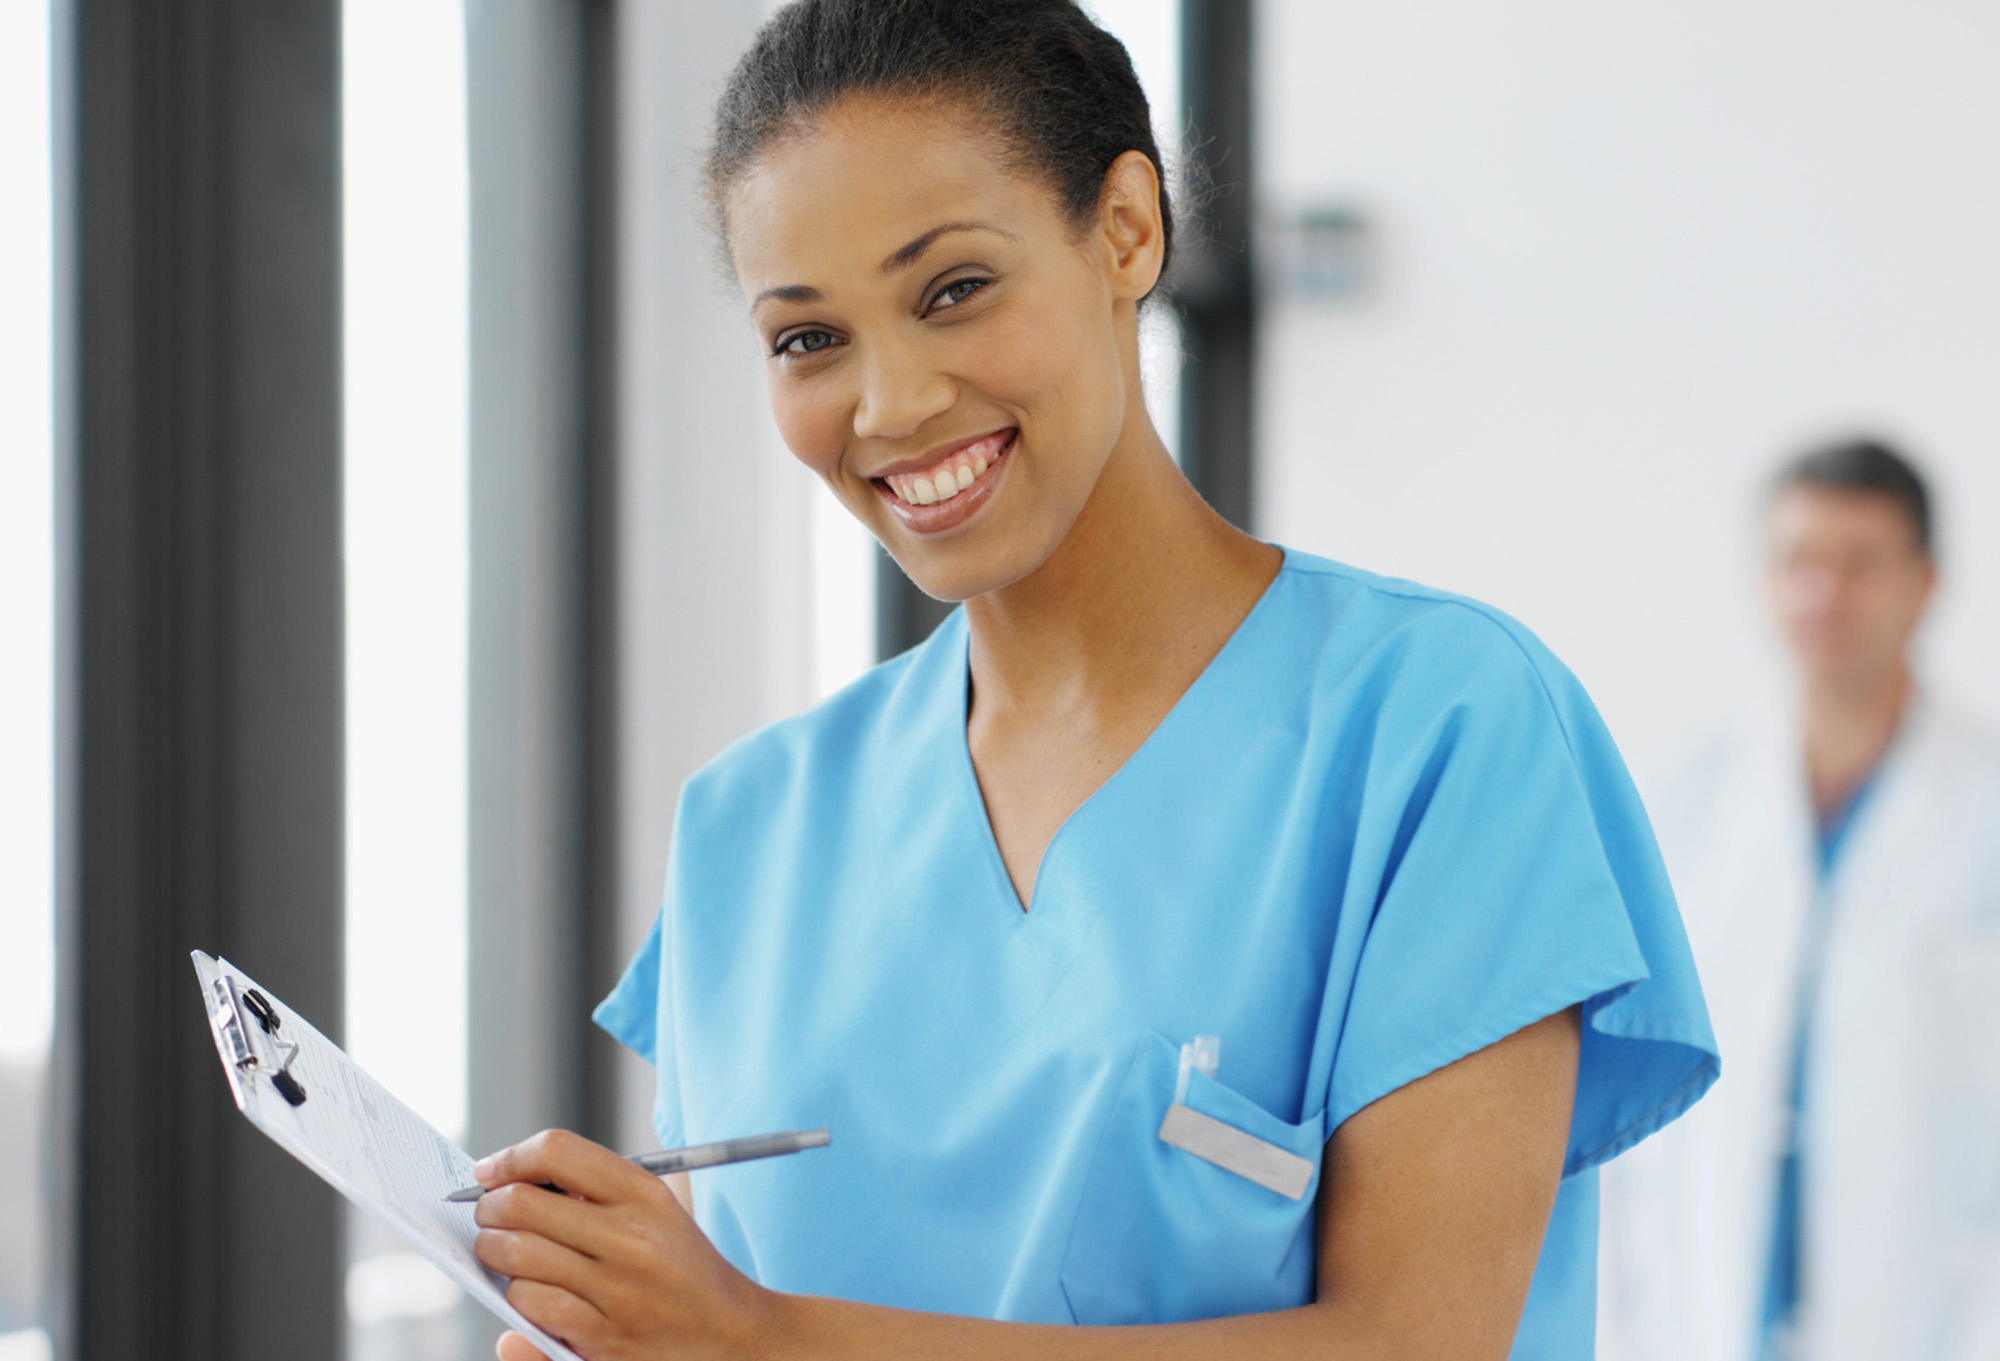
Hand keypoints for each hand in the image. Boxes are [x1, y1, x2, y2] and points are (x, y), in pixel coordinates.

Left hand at [472, 1129, 782, 1359]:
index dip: (511, 1157)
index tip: (490, 1171)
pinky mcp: (602, 1336)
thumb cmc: (684, 1270)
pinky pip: (530, 1307)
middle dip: (488, 1209)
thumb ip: (595, 1192)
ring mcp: (616, 1288)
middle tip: (488, 1216)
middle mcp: (631, 1235)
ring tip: (504, 1255)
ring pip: (516, 1256)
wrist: (732, 1335)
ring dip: (495, 1254)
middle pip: (522, 1203)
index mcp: (644, 1193)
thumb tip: (511, 1183)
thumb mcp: (658, 1212)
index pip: (558, 1151)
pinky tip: (530, 1294)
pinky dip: (517, 1299)